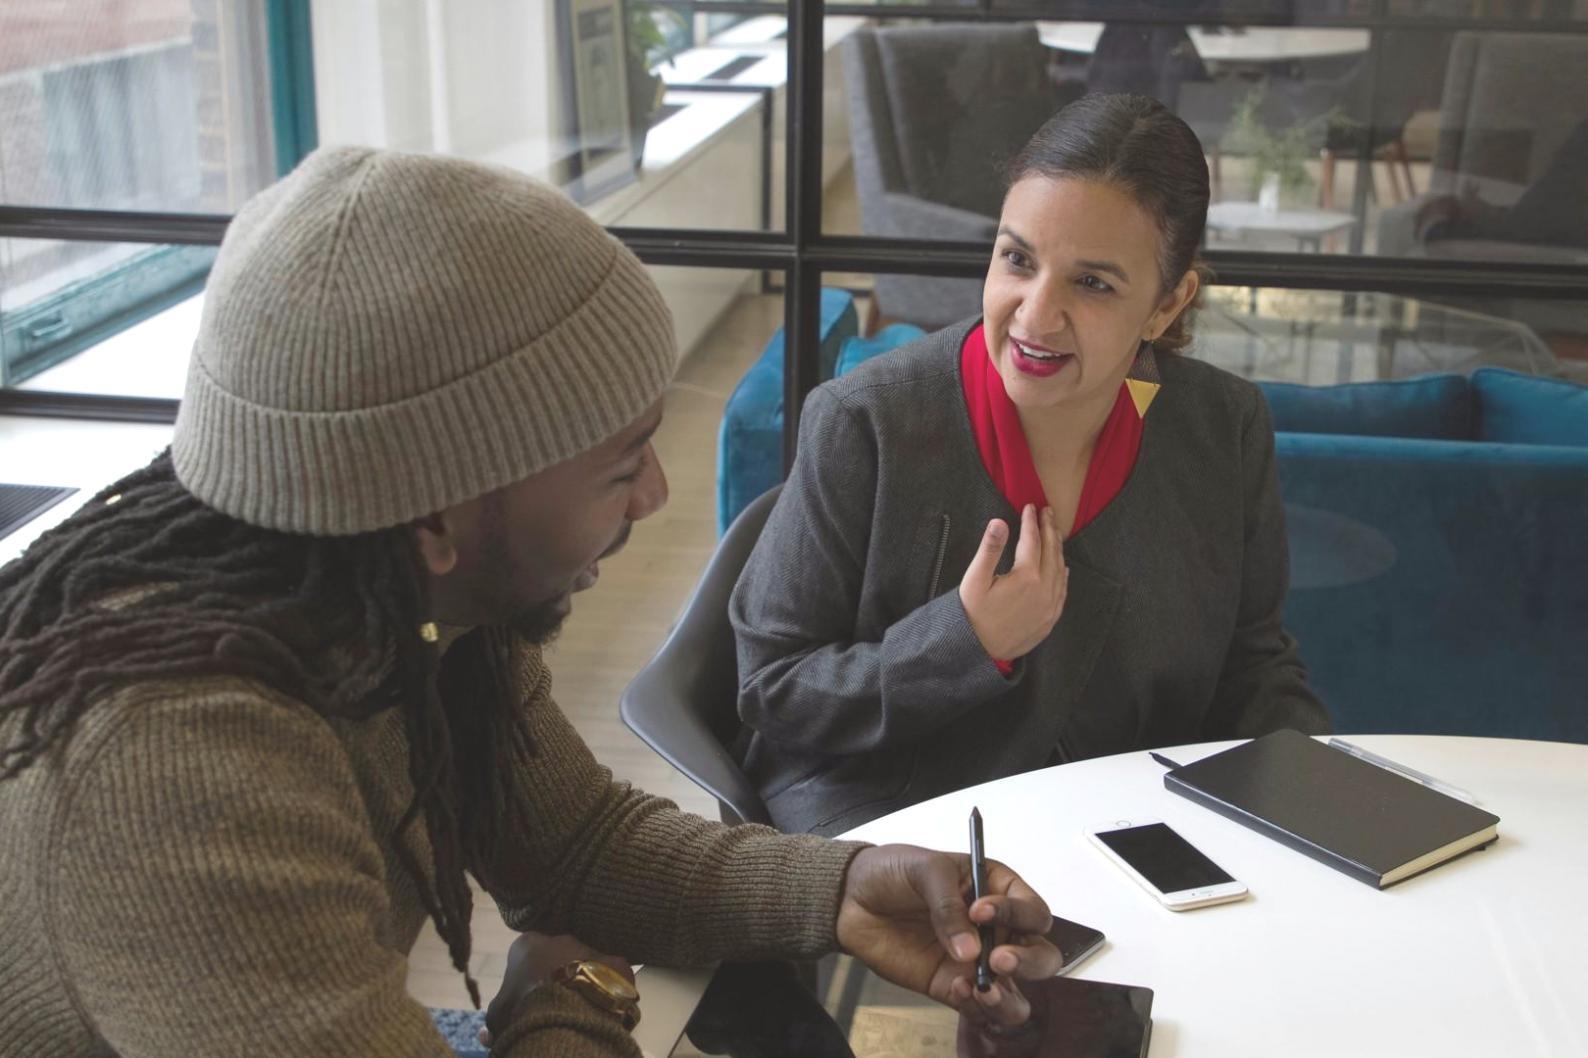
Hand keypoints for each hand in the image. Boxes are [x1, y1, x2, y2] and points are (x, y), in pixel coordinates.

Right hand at [482, 932, 633, 1046]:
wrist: (567, 1016)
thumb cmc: (524, 1012)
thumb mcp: (499, 1018)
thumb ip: (495, 1020)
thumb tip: (486, 1034)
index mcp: (528, 944)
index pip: (525, 956)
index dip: (526, 980)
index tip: (528, 1000)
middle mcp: (561, 938)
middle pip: (558, 957)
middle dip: (557, 977)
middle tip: (555, 1004)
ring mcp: (591, 948)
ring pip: (586, 964)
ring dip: (584, 982)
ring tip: (581, 1009)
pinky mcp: (617, 963)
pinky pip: (613, 977)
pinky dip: (610, 991)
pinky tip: (605, 1010)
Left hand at [835, 845, 1061, 1030]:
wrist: (851, 897)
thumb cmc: (894, 871)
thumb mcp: (924, 870)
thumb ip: (948, 905)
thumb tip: (969, 950)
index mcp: (997, 889)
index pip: (1032, 909)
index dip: (1016, 913)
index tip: (980, 911)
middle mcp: (995, 929)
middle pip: (1040, 954)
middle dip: (1028, 961)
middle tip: (998, 959)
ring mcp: (976, 961)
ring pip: (1016, 991)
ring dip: (1008, 995)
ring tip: (983, 987)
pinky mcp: (952, 985)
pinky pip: (978, 1006)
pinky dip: (976, 1007)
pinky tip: (959, 990)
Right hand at [959, 505, 1067, 660]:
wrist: (979, 652)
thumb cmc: (972, 614)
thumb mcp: (975, 580)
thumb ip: (990, 549)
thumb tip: (999, 522)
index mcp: (1026, 577)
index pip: (1032, 540)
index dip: (1031, 522)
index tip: (1030, 506)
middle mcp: (1044, 590)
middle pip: (1051, 551)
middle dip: (1049, 529)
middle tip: (1048, 511)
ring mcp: (1050, 606)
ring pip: (1060, 569)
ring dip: (1058, 548)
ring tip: (1055, 532)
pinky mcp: (1050, 619)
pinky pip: (1062, 591)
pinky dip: (1063, 573)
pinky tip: (1062, 566)